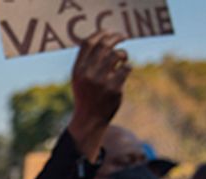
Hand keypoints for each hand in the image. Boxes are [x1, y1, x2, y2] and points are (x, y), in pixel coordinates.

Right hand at [66, 31, 129, 159]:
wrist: (89, 119)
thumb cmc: (86, 95)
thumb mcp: (80, 78)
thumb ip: (87, 61)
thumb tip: (103, 40)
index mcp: (78, 70)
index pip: (88, 43)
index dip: (100, 34)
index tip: (109, 32)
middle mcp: (88, 74)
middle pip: (104, 46)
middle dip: (115, 37)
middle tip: (123, 36)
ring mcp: (102, 81)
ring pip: (118, 55)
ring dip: (123, 54)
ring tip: (122, 59)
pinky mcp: (114, 88)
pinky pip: (126, 68)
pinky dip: (127, 67)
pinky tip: (124, 72)